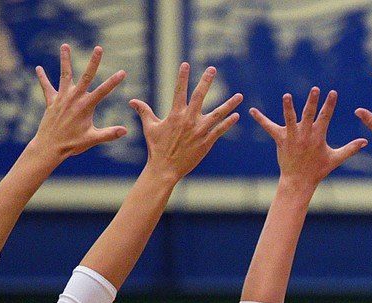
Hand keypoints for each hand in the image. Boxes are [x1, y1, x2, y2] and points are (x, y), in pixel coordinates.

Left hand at [32, 44, 127, 159]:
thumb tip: (125, 130)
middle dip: (93, 62)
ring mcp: (62, 98)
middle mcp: (74, 98)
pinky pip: (46, 87)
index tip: (122, 72)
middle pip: (86, 76)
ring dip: (65, 60)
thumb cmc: (72, 144)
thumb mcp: (93, 139)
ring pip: (65, 74)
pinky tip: (38, 68)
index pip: (103, 91)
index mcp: (86, 106)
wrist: (50, 147)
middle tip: (98, 48)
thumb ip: (109, 134)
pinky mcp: (51, 101)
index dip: (114, 81)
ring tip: (65, 45)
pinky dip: (42, 78)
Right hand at [131, 63, 243, 184]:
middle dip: (206, 81)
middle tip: (212, 68)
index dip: (182, 77)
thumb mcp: (149, 127)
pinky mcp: (206, 142)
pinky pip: (220, 130)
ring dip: (229, 104)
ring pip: (217, 114)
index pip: (179, 90)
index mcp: (175, 114)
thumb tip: (132, 101)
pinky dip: (229, 123)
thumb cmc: (156, 148)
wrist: (164, 168)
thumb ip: (144, 111)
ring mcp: (199, 131)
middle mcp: (189, 120)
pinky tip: (237, 115)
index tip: (186, 64)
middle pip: (200, 96)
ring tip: (240, 95)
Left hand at [250, 88, 366, 187]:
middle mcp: (305, 135)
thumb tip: (365, 141)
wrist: (298, 181)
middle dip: (313, 102)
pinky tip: (252, 110)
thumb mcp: (335, 159)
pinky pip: (269, 127)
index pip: (325, 117)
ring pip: (289, 119)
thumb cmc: (318, 170)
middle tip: (315, 89)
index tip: (333, 92)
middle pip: (309, 115)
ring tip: (287, 96)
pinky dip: (260, 119)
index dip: (329, 105)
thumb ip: (350, 149)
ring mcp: (292, 137)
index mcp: (318, 136)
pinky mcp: (280, 139)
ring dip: (288, 108)